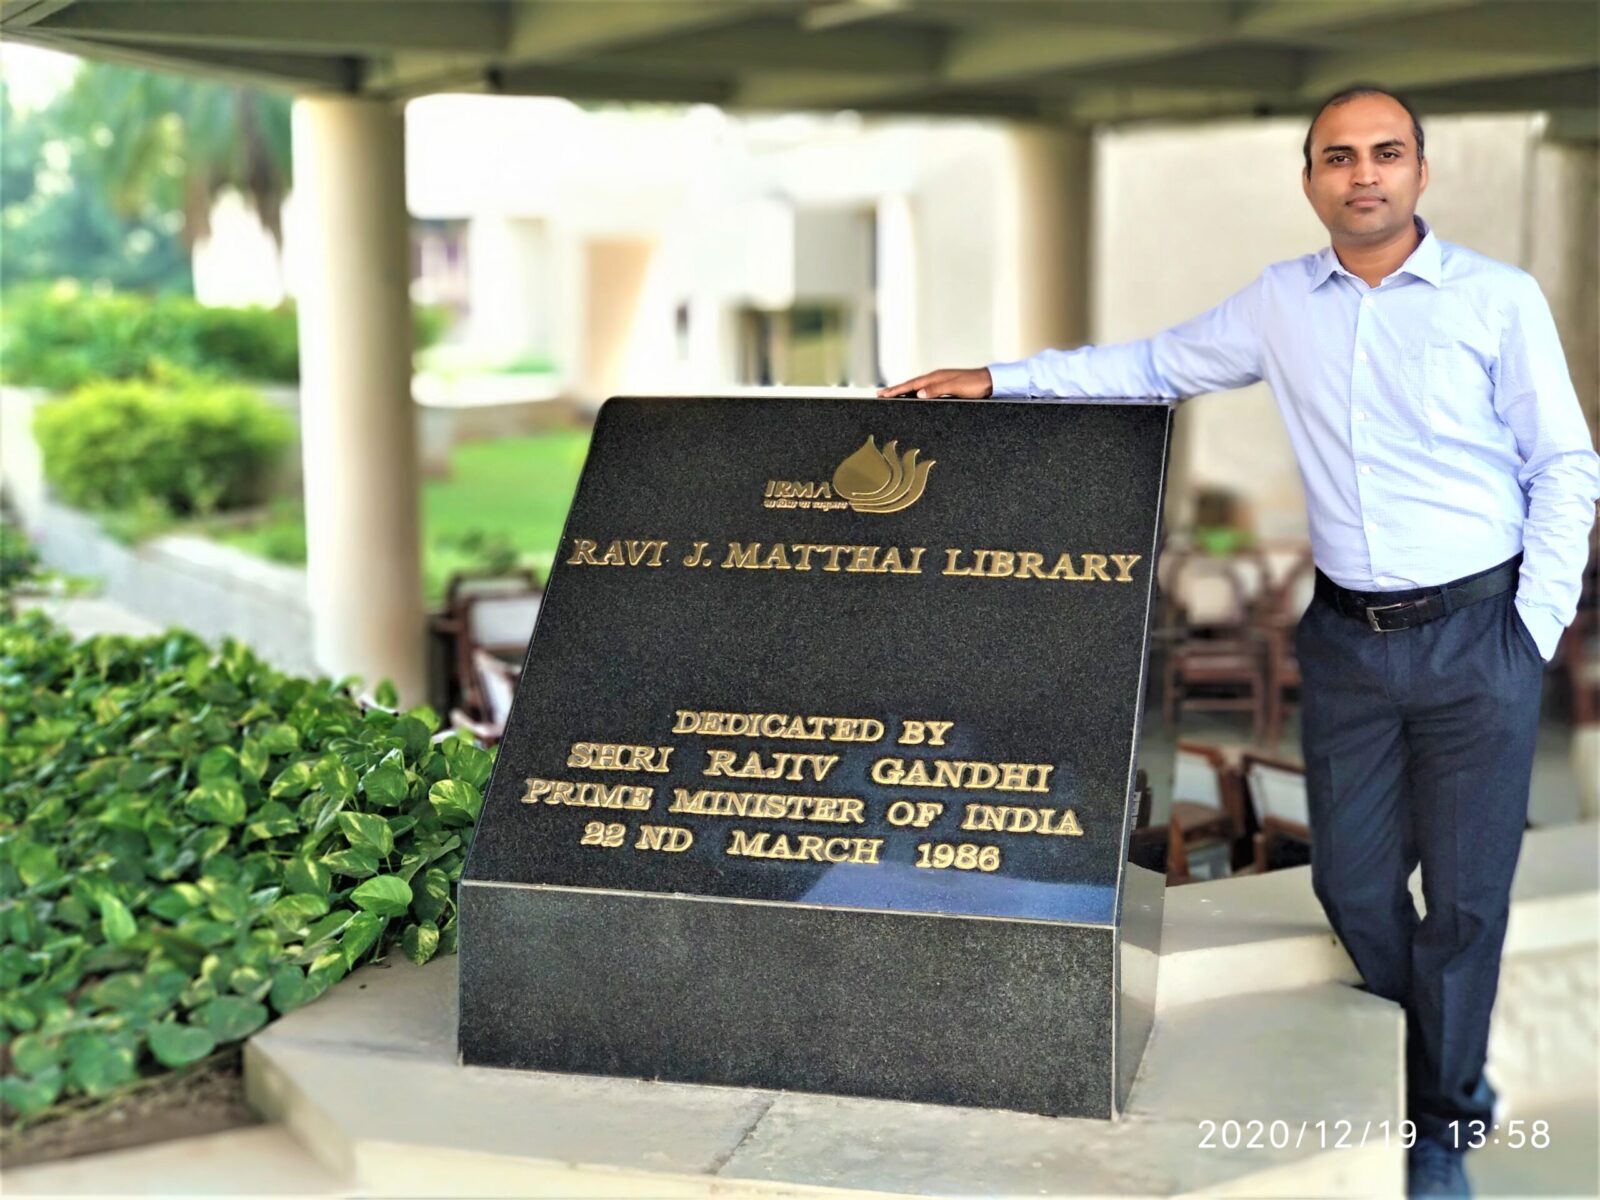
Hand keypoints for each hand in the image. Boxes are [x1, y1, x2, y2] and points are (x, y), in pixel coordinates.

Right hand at [877, 367, 992, 398]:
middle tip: (880, 394)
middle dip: (895, 389)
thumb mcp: (956, 387)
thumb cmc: (975, 385)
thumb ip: (937, 390)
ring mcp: (941, 382)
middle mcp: (936, 378)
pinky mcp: (946, 387)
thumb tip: (918, 393)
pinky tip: (914, 397)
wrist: (990, 383)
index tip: (882, 394)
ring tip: (892, 395)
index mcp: (936, 377)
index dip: (896, 389)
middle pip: (911, 384)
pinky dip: (915, 392)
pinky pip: (925, 390)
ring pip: (917, 387)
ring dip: (904, 391)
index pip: (911, 384)